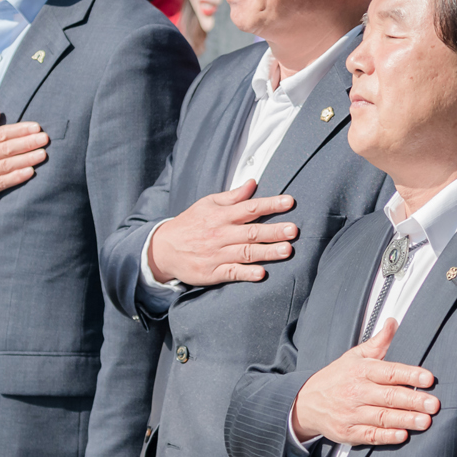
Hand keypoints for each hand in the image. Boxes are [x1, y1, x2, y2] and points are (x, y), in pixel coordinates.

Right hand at [0, 107, 49, 212]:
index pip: (0, 134)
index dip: (19, 130)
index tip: (36, 127)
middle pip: (6, 148)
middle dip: (27, 143)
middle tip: (45, 139)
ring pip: (6, 165)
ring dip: (26, 159)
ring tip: (43, 154)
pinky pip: (2, 183)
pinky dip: (16, 177)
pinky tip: (30, 172)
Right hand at [147, 179, 297, 285]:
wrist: (163, 248)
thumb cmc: (190, 224)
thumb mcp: (207, 204)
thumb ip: (232, 197)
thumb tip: (253, 183)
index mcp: (221, 215)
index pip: (249, 208)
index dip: (270, 204)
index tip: (289, 202)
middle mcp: (221, 234)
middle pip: (251, 232)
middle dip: (274, 231)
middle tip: (293, 230)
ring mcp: (217, 254)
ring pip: (246, 252)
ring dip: (267, 252)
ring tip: (287, 250)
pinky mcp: (212, 272)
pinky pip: (232, 273)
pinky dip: (246, 273)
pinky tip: (262, 273)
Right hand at [291, 318, 438, 446]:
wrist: (306, 403)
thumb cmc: (336, 378)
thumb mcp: (355, 356)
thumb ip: (378, 342)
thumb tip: (393, 322)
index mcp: (360, 371)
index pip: (389, 372)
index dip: (409, 375)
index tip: (428, 379)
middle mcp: (356, 392)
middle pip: (388, 396)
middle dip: (413, 400)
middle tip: (433, 404)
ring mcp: (351, 413)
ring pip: (382, 417)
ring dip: (405, 419)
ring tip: (425, 421)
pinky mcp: (348, 432)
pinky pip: (370, 435)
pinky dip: (387, 436)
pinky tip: (402, 435)